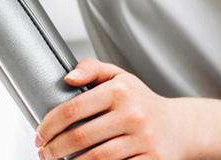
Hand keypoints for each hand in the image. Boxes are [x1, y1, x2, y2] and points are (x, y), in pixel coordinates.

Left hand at [36, 59, 194, 159]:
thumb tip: (69, 77)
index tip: (40, 134)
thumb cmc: (142, 103)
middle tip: (44, 152)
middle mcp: (133, 113)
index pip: (72, 109)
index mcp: (121, 90)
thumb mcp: (121, 78)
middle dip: (54, 149)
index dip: (49, 125)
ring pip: (95, 159)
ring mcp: (143, 140)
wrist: (180, 128)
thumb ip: (93, 69)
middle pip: (80, 137)